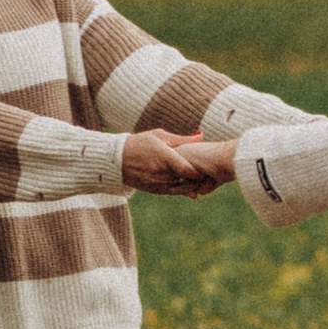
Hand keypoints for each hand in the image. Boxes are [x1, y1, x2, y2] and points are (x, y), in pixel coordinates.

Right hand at [121, 129, 239, 194]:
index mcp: (164, 157)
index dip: (199, 169)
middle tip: (211, 172)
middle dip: (199, 177)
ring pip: (182, 188)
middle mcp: (161, 172)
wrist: (116, 160)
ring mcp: (157, 183)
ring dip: (192, 184)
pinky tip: (190, 184)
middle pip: (187, 180)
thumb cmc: (140, 143)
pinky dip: (183, 189)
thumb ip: (182, 139)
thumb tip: (202, 136)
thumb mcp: (160, 136)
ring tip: (202, 178)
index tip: (206, 164)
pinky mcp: (155, 191)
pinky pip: (174, 192)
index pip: (188, 169)